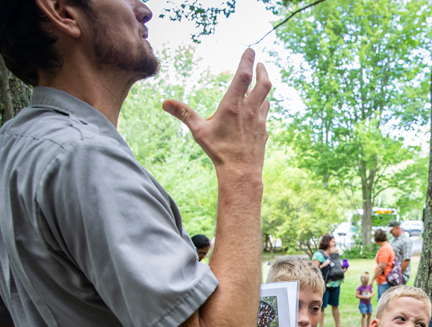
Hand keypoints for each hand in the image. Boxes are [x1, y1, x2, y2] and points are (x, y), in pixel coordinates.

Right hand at [163, 50, 271, 173]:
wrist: (241, 172)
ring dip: (263, 90)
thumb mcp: (199, 131)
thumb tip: (165, 103)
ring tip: (259, 85)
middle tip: (260, 63)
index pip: (244, 76)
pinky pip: (264, 115)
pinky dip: (261, 108)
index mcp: (234, 106)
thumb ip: (184, 114)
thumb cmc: (219, 152)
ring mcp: (259, 121)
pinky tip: (257, 112)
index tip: (250, 49)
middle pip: (263, 84)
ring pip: (266, 99)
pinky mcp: (263, 132)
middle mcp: (250, 111)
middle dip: (262, 70)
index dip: (247, 60)